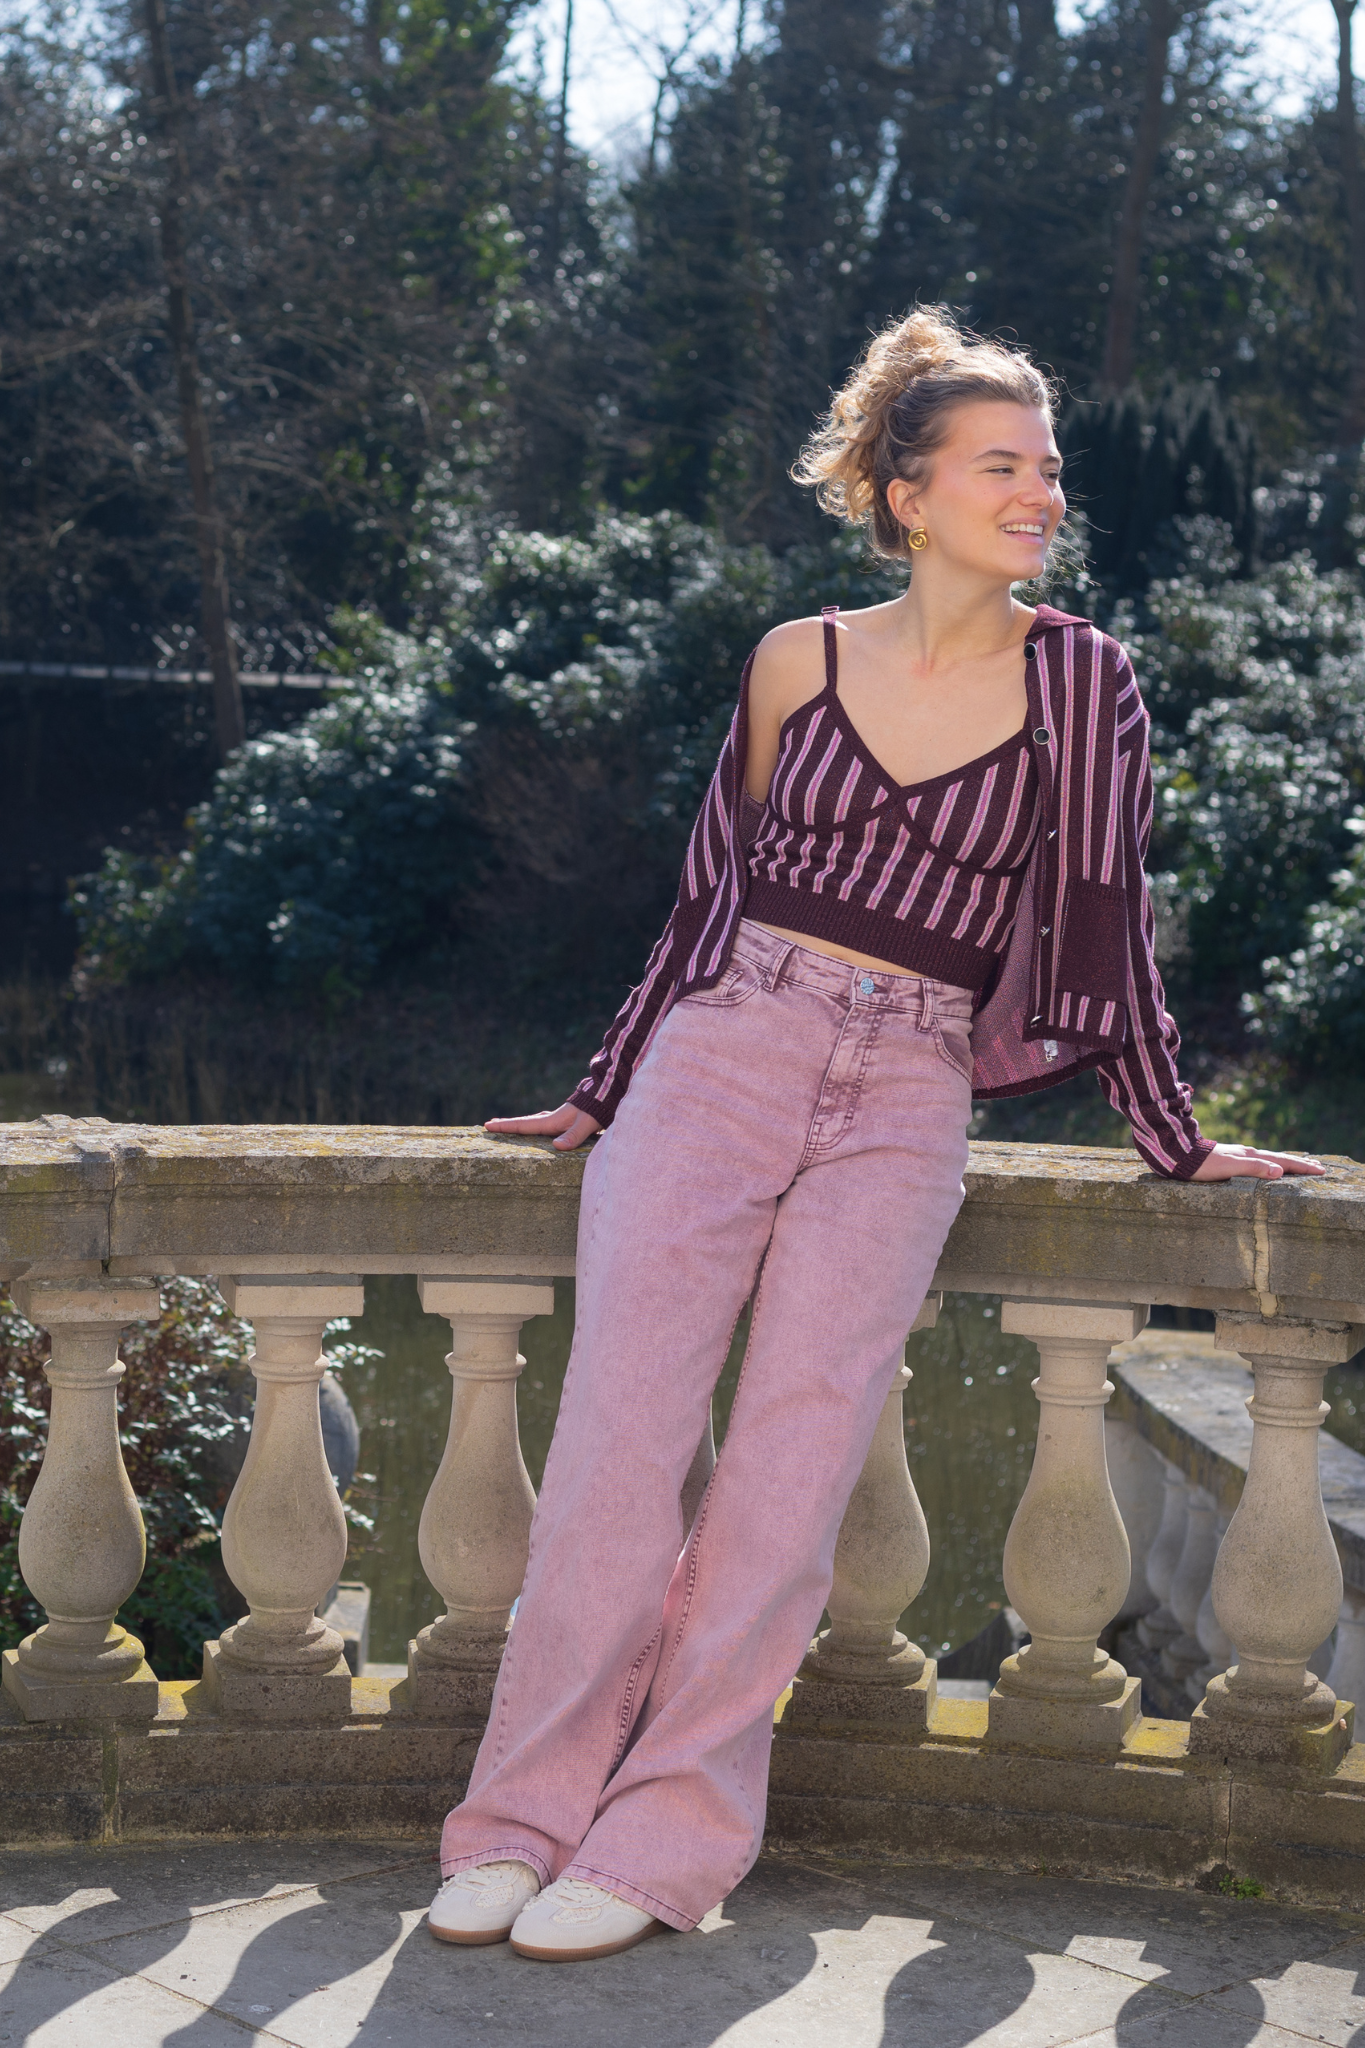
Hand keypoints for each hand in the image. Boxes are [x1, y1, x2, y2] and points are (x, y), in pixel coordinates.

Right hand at [484, 1103, 602, 1152]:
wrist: (608, 1098)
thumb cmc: (597, 1112)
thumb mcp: (587, 1125)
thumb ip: (573, 1136)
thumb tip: (556, 1146)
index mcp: (553, 1121)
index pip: (524, 1125)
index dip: (506, 1126)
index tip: (488, 1124)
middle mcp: (552, 1119)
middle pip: (524, 1123)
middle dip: (507, 1125)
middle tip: (489, 1124)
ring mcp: (558, 1119)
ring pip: (533, 1123)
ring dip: (519, 1125)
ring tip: (506, 1125)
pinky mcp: (565, 1121)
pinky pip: (542, 1125)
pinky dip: (532, 1126)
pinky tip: (536, 1129)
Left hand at [1190, 1142, 1324, 1181]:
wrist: (1180, 1155)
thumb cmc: (1203, 1166)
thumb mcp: (1230, 1169)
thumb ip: (1254, 1169)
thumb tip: (1280, 1172)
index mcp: (1251, 1156)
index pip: (1283, 1162)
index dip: (1302, 1167)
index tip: (1320, 1170)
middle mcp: (1248, 1154)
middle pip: (1279, 1158)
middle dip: (1299, 1164)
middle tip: (1319, 1167)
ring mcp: (1239, 1155)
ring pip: (1269, 1159)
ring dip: (1286, 1163)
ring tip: (1298, 1166)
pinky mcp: (1231, 1159)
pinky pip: (1258, 1162)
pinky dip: (1270, 1164)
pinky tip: (1266, 1167)